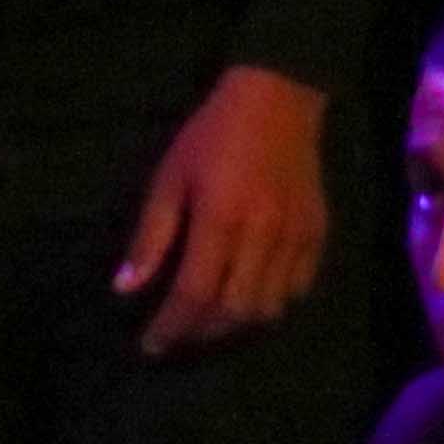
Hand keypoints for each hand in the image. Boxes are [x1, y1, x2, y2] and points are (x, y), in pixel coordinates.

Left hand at [114, 66, 329, 352]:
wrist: (278, 98)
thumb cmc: (212, 135)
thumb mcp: (169, 178)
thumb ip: (151, 237)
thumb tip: (125, 289)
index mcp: (221, 220)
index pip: (194, 295)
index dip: (170, 327)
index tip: (151, 345)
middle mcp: (263, 235)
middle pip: (233, 311)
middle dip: (201, 333)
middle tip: (178, 334)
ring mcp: (296, 237)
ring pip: (269, 307)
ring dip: (236, 325)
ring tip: (209, 322)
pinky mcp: (318, 233)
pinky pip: (298, 288)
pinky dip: (272, 304)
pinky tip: (249, 298)